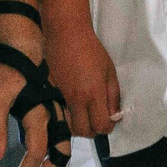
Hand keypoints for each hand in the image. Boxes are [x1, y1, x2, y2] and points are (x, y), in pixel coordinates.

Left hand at [0, 59, 63, 166]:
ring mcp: (59, 110)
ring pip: (64, 143)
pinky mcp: (58, 106)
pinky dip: (53, 147)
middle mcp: (54, 116)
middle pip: (61, 153)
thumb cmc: (8, 72)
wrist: (25, 45)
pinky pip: (63, 132)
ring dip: (50, 161)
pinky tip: (38, 148)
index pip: (36, 154)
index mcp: (39, 116)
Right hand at [46, 10, 122, 139]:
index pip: (100, 126)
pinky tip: (73, 104)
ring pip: (70, 125)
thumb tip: (114, 116)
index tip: (109, 120)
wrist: (66, 35)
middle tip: (96, 119)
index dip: (107, 127)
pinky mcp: (52, 93)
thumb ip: (113, 96)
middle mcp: (77, 100)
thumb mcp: (109, 71)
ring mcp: (62, 97)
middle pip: (83, 132)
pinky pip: (62, 113)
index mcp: (94, 94)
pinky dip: (69, 115)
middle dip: (92, 130)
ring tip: (84, 113)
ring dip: (79, 125)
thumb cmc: (92, 50)